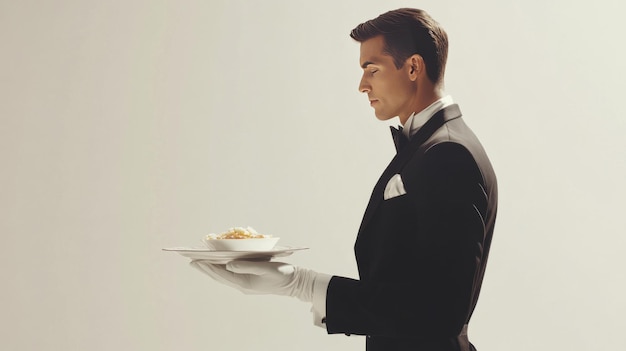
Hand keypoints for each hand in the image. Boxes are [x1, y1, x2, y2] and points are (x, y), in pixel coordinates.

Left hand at [190, 260, 317, 301]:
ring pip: (224, 277)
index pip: (222, 274)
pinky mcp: (249, 282)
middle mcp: (243, 286)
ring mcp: (246, 285)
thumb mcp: (266, 268)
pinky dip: (222, 270)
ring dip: (212, 270)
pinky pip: (231, 276)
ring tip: (200, 263)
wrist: (295, 283)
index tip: (197, 260)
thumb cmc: (283, 274)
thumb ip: (246, 267)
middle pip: (220, 277)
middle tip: (191, 261)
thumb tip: (228, 265)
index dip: (208, 267)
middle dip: (206, 269)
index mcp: (245, 283)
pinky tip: (219, 265)